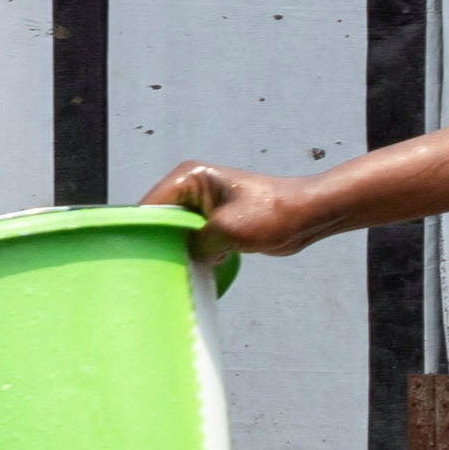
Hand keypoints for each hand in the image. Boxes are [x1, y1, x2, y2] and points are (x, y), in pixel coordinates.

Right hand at [147, 161, 329, 262]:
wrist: (310, 215)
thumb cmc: (272, 214)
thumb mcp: (225, 231)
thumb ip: (194, 244)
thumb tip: (179, 259)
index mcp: (189, 178)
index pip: (150, 206)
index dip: (142, 232)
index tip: (138, 258)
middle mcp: (192, 188)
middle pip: (160, 220)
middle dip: (161, 244)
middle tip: (157, 270)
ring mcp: (203, 205)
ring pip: (177, 233)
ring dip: (180, 251)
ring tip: (178, 271)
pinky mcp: (216, 221)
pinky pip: (194, 240)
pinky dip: (196, 254)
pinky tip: (198, 270)